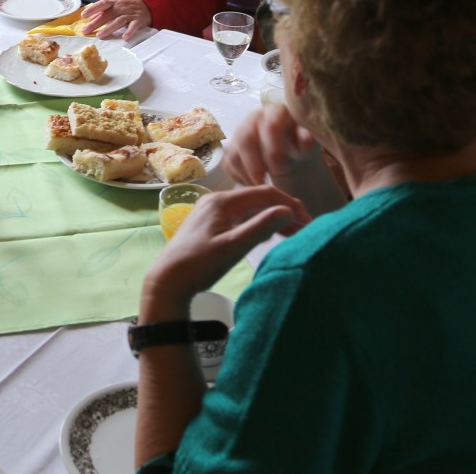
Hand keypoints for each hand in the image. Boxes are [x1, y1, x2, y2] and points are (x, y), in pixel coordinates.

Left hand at [80, 0, 151, 40]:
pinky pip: (134, 26)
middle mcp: (121, 7)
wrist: (147, 5)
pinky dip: (129, 32)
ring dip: (109, 28)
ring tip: (100, 36)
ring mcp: (130, 14)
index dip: (93, 9)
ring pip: (118, 21)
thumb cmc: (127, 6)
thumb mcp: (115, 5)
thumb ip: (102, 12)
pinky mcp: (138, 21)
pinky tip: (124, 37)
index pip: (102, 4)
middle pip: (107, 15)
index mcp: (114, 2)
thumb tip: (89, 19)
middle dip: (96, 23)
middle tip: (86, 31)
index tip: (83, 15)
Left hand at [140, 185, 307, 318]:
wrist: (167, 281)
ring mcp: (214, 212)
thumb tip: (289, 210)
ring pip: (251, 210)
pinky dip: (259, 225)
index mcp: (222, 201)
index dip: (289, 205)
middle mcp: (217, 201)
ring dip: (272, 219)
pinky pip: (242, 218)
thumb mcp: (233, 247)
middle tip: (305, 229)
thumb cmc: (198, 265)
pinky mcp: (212, 225)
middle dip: (283, 211)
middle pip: (258, 200)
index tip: (307, 221)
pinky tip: (271, 235)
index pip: (264, 193)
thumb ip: (261, 227)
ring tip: (294, 233)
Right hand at [223, 101, 312, 187]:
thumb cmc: (299, 143)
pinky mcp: (232, 149)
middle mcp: (253, 119)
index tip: (280, 169)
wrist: (289, 149)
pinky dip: (240, 178)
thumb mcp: (306, 142)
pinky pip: (228, 165)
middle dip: (254, 165)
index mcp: (275, 112)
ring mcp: (239, 133)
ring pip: (234, 155)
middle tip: (265, 183)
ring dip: (247, 175)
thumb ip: (306, 140)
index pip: (270, 126)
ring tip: (261, 187)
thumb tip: (306, 139)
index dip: (273, 149)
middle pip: (245, 139)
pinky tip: (254, 185)